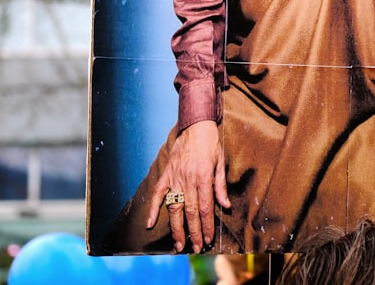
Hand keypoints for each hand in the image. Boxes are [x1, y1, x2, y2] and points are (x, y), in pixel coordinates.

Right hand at [146, 120, 229, 253]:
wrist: (195, 125)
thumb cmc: (210, 144)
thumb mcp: (220, 163)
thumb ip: (220, 186)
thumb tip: (225, 206)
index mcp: (204, 178)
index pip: (205, 209)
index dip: (206, 226)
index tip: (206, 239)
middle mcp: (188, 180)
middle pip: (191, 212)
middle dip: (193, 233)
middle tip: (194, 248)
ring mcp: (175, 178)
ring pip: (175, 208)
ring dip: (177, 228)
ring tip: (178, 243)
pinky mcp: (166, 174)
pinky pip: (158, 194)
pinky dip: (153, 209)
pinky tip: (150, 224)